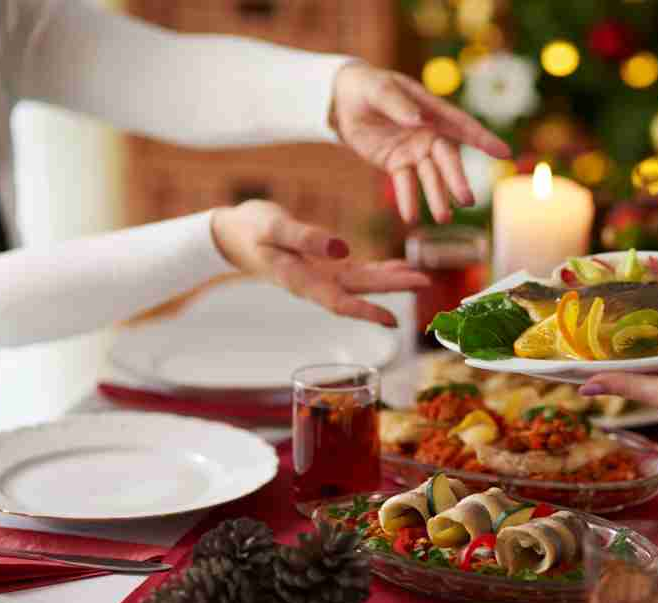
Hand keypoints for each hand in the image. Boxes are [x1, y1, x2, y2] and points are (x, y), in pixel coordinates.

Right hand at [211, 200, 427, 326]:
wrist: (232, 233)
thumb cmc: (249, 229)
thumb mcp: (273, 228)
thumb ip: (306, 238)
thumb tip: (344, 248)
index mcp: (300, 280)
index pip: (338, 302)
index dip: (367, 312)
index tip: (393, 320)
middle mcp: (315, 284)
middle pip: (360, 291)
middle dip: (393, 288)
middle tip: (425, 283)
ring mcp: (321, 276)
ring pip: (363, 282)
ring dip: (391, 280)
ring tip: (421, 278)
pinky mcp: (324, 265)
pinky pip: (358, 271)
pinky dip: (379, 269)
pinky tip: (400, 267)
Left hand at [330, 63, 510, 223]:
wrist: (344, 101)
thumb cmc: (367, 87)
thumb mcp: (377, 89)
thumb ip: (397, 103)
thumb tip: (418, 120)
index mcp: (431, 110)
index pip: (462, 125)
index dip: (484, 139)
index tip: (505, 153)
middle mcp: (429, 133)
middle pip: (447, 160)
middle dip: (457, 180)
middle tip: (467, 201)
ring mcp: (414, 151)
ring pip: (430, 177)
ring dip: (437, 197)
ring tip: (443, 219)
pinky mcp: (397, 164)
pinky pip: (405, 184)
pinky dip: (408, 200)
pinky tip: (410, 217)